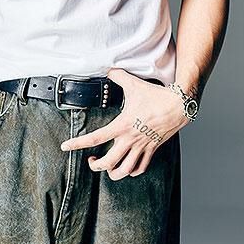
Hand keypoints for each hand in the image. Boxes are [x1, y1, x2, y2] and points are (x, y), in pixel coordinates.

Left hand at [60, 67, 189, 180]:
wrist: (178, 106)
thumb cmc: (156, 96)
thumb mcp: (134, 84)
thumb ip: (118, 77)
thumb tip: (109, 70)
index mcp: (122, 125)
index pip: (95, 137)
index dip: (78, 143)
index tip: (66, 146)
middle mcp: (130, 139)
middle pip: (108, 162)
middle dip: (96, 166)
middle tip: (91, 161)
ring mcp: (142, 146)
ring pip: (125, 170)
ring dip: (114, 173)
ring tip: (107, 168)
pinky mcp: (152, 149)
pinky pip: (140, 167)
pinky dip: (132, 171)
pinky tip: (128, 168)